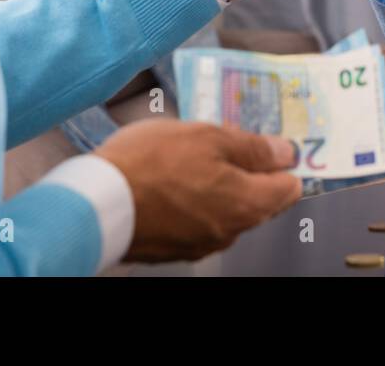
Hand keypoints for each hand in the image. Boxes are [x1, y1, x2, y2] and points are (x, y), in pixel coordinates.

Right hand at [95, 119, 301, 263]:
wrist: (94, 203)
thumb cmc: (152, 163)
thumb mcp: (209, 137)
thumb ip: (254, 148)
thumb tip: (287, 153)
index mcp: (249, 204)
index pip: (290, 187)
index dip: (284, 162)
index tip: (271, 143)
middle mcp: (232, 231)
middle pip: (260, 200)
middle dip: (251, 170)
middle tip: (225, 141)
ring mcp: (202, 243)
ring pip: (228, 209)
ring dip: (220, 184)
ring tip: (192, 155)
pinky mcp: (174, 248)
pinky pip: (199, 220)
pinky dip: (195, 201)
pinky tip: (174, 180)